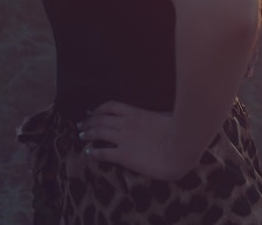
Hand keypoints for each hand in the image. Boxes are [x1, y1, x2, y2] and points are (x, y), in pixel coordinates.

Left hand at [78, 100, 199, 181]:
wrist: (181, 149)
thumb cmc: (180, 133)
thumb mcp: (167, 117)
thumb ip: (160, 116)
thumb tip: (163, 115)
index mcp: (137, 113)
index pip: (111, 106)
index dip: (99, 109)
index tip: (92, 112)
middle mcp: (127, 124)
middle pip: (100, 119)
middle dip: (88, 122)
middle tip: (80, 125)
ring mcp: (124, 139)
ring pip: (98, 133)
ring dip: (87, 134)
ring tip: (80, 136)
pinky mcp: (124, 155)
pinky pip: (103, 153)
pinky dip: (93, 152)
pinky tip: (89, 153)